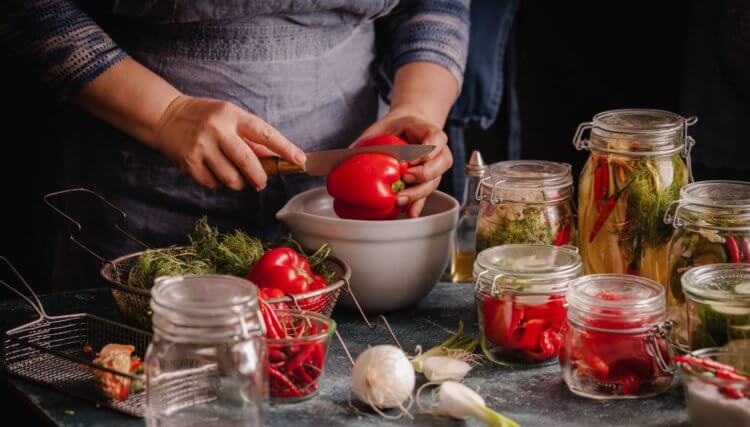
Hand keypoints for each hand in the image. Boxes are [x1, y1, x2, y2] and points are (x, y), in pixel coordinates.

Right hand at [154, 95, 305, 190]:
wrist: (165, 116)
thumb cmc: (204, 117)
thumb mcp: (229, 117)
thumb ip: (250, 137)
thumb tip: (274, 160)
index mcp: (232, 115)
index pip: (264, 133)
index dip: (284, 147)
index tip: (299, 159)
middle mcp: (217, 129)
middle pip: (248, 161)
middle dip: (259, 177)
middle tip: (261, 182)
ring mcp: (201, 146)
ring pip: (231, 178)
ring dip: (238, 182)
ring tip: (233, 174)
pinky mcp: (189, 161)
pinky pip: (213, 184)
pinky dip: (218, 183)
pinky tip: (214, 171)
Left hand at [356, 106, 452, 216]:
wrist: (405, 131)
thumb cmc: (394, 129)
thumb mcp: (382, 128)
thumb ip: (368, 141)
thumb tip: (344, 157)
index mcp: (429, 132)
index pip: (436, 139)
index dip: (425, 150)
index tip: (409, 158)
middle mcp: (438, 151)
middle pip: (442, 163)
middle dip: (424, 173)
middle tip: (406, 177)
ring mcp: (435, 169)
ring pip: (435, 181)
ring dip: (419, 192)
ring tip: (401, 199)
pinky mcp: (427, 184)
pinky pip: (427, 195)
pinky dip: (418, 205)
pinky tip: (409, 213)